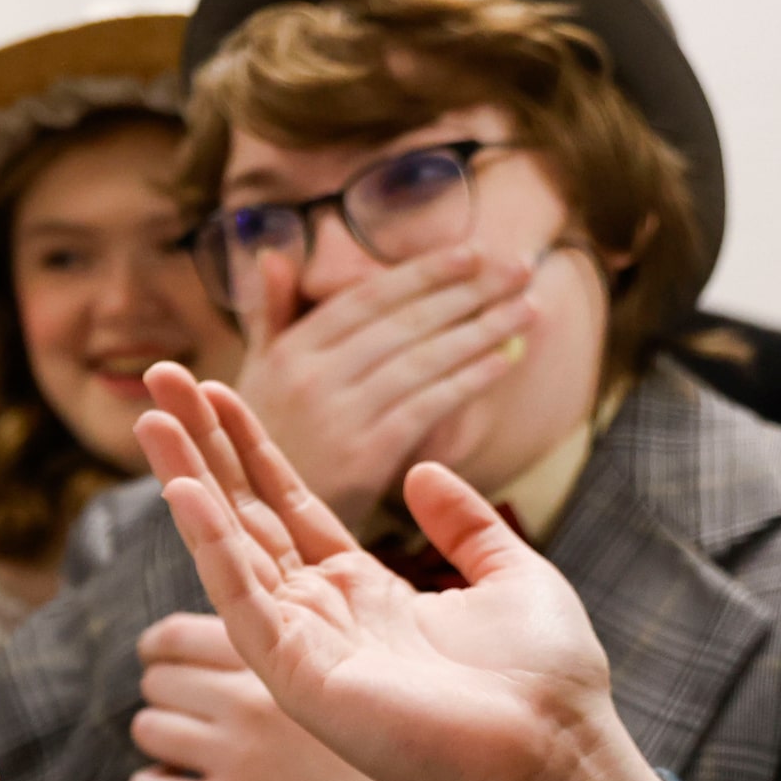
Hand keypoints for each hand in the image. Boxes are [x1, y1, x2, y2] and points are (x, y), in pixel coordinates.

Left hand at [128, 612, 400, 780]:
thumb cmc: (379, 741)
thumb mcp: (338, 673)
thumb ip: (282, 647)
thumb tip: (219, 629)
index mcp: (277, 658)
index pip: (175, 634)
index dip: (160, 646)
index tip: (162, 657)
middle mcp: (249, 702)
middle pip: (157, 679)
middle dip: (166, 693)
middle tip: (184, 707)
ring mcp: (238, 757)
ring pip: (147, 729)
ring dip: (160, 738)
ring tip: (186, 748)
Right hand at [133, 363, 664, 780]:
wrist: (557, 757)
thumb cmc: (545, 683)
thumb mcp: (513, 577)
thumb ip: (465, 525)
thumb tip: (423, 473)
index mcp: (365, 591)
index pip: (287, 505)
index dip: (251, 447)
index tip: (216, 391)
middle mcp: (320, 613)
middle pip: (243, 512)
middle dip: (200, 445)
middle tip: (159, 379)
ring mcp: (302, 644)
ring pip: (227, 545)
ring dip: (186, 478)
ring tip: (150, 418)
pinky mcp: (296, 675)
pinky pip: (241, 598)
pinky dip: (210, 544)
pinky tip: (184, 491)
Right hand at [233, 245, 535, 527]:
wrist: (259, 529)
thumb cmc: (267, 447)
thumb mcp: (253, 379)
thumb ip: (269, 319)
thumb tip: (273, 259)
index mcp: (287, 352)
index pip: (366, 299)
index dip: (423, 272)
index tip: (472, 252)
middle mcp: (310, 377)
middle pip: (402, 323)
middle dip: (467, 291)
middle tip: (519, 267)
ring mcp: (337, 416)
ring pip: (421, 360)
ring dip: (481, 329)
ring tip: (528, 308)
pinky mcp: (364, 456)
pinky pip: (428, 406)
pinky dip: (469, 379)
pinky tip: (504, 361)